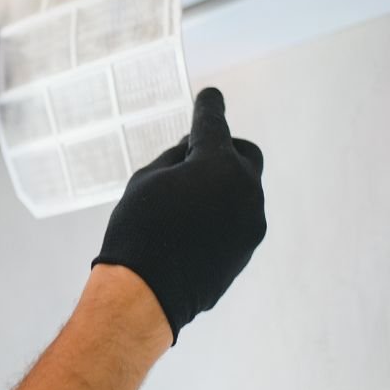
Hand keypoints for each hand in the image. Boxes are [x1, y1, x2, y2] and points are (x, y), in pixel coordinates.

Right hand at [91, 87, 266, 344]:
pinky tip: (194, 226)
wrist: (147, 294)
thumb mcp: (147, 180)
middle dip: (225, 149)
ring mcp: (251, 220)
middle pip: (245, 154)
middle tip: (195, 158)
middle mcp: (244, 189)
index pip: (214, 124)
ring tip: (186, 202)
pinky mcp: (249, 246)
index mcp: (217, 164)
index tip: (210, 95)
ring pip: (243, 188)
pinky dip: (223, 211)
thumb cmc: (138, 230)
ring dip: (222, 184)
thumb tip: (194, 150)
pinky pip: (240, 216)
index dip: (209, 107)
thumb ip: (176, 158)